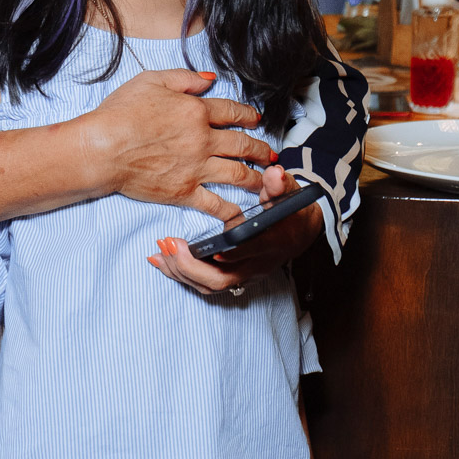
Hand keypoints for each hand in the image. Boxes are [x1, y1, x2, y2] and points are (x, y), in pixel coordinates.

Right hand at [87, 69, 278, 221]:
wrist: (102, 147)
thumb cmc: (120, 113)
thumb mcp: (151, 81)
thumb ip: (184, 78)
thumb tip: (210, 79)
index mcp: (195, 111)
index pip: (232, 112)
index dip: (248, 115)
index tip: (256, 119)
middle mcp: (202, 140)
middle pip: (242, 144)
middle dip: (261, 149)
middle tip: (271, 154)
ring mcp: (196, 168)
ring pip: (238, 174)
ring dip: (256, 178)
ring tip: (267, 182)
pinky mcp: (184, 192)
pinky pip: (215, 203)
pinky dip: (232, 209)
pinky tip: (242, 212)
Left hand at [147, 176, 323, 293]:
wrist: (300, 234)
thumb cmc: (291, 212)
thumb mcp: (289, 194)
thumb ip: (278, 185)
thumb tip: (274, 173)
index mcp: (270, 243)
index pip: (249, 252)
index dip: (230, 254)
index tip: (209, 249)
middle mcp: (255, 265)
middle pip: (221, 279)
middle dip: (191, 266)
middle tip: (169, 245)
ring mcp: (243, 275)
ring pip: (210, 285)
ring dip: (182, 272)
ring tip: (159, 254)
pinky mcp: (232, 277)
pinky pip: (205, 284)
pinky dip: (182, 275)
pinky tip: (164, 262)